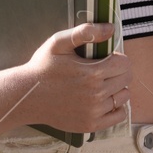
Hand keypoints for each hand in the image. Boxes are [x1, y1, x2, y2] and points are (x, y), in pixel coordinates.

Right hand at [0, 23, 130, 143]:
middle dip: (119, 71)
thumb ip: (85, 32)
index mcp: (92, 73)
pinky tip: (103, 100)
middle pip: (126, 79)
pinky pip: (119, 116)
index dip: (118, 58)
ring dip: (117, 89)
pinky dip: (116, 108)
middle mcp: (96, 94)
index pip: (124, 63)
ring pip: (123, 97)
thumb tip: (110, 28)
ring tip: (101, 84)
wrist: (26, 97)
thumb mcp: (58, 42)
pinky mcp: (90, 125)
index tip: (106, 58)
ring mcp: (94, 112)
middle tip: (103, 70)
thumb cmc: (42, 67)